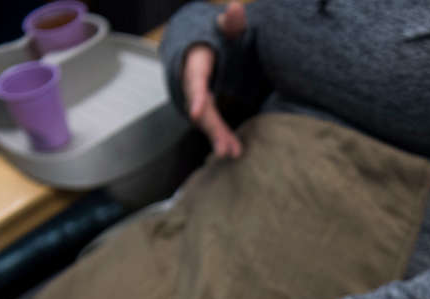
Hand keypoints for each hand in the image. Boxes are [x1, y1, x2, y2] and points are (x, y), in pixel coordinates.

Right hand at [181, 1, 247, 157]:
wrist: (199, 48)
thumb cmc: (215, 37)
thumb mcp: (223, 27)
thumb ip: (231, 22)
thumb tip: (237, 8)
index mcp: (195, 64)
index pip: (194, 80)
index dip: (195, 95)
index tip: (196, 110)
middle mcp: (192, 85)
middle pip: (200, 108)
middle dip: (212, 128)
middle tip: (224, 148)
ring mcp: (198, 99)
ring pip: (206, 121)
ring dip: (218, 137)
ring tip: (232, 153)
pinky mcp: (207, 109)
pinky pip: (213, 124)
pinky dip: (222, 137)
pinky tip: (233, 151)